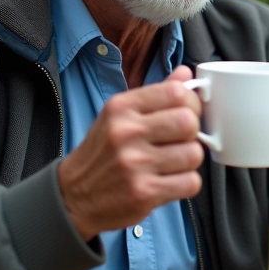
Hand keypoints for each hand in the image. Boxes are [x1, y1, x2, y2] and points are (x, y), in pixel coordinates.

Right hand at [58, 65, 204, 239]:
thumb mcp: (119, 116)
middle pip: (189, 122)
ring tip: (173, 163)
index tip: (187, 113)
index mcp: (121, 107)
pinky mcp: (144, 192)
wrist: (74, 196)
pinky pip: (191, 183)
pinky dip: (186, 183)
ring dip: (190, 161)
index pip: (176, 92)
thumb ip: (155, 94)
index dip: (191, 103)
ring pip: (194, 154)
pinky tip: (170, 181)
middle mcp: (126, 132)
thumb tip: (185, 73)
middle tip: (182, 140)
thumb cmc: (102, 153)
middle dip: (192, 132)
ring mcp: (135, 164)